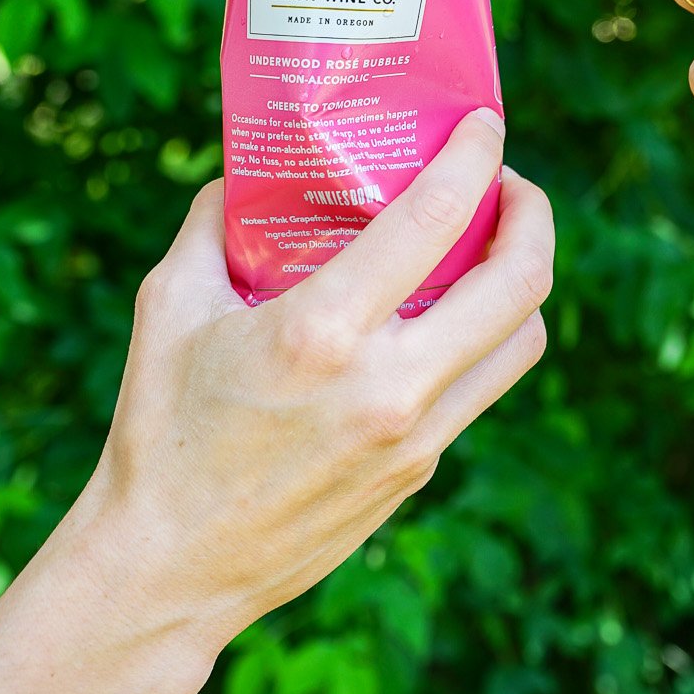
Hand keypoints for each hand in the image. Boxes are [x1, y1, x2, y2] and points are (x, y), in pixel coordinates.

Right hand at [75, 109, 553, 661]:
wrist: (169, 569)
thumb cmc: (159, 428)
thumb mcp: (168, 306)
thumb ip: (213, 223)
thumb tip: (247, 169)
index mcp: (323, 331)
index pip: (436, 219)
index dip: (477, 156)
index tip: (486, 124)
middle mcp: (388, 384)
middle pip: (520, 282)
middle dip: (534, 215)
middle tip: (511, 183)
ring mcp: (414, 436)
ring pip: (521, 340)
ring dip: (524, 279)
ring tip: (495, 246)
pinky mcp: (419, 471)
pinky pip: (479, 387)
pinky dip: (483, 336)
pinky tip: (449, 314)